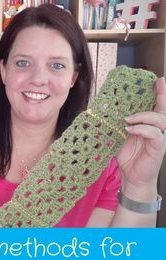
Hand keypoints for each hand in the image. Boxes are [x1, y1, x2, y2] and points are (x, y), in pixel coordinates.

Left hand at [116, 77, 165, 197]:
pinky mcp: (159, 146)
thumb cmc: (126, 156)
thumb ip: (114, 125)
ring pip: (159, 119)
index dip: (157, 92)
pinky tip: (130, 129)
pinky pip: (154, 133)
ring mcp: (159, 137)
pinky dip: (142, 129)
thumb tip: (101, 111)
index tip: (156, 80)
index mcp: (147, 124)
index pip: (154, 105)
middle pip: (163, 108)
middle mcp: (156, 128)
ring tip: (127, 119)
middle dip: (162, 94)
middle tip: (158, 82)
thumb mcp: (118, 137)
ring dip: (143, 115)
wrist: (131, 177)